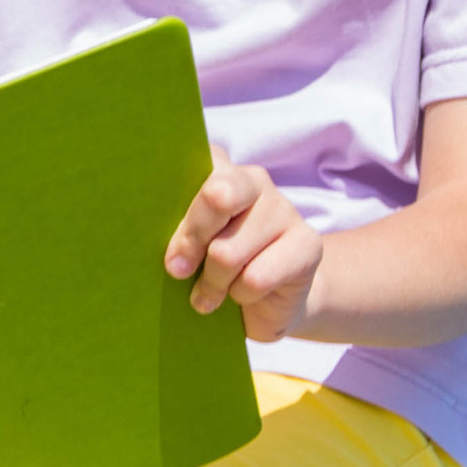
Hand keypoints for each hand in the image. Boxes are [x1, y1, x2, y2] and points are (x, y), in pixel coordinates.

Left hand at [166, 150, 324, 341]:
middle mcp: (254, 180)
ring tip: (212, 292)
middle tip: (177, 270)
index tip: (158, 222)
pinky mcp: (308, 243)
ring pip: (228, 252)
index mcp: (219, 170)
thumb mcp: (188, 249)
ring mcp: (284, 209)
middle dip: (190, 243)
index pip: (196, 162)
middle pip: (215, 198)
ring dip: (213, 283)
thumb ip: (179, 235)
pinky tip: (244, 294)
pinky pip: (256, 277)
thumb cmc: (215, 270)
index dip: (173, 194)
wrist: (268, 304)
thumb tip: (175, 260)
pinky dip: (241, 295)